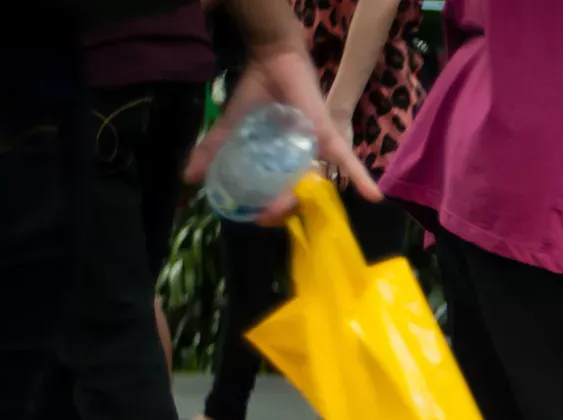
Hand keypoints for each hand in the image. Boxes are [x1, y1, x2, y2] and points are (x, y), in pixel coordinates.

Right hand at [186, 42, 378, 221]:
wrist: (270, 61)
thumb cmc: (256, 95)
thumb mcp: (230, 128)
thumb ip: (212, 151)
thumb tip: (187, 178)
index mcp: (282, 166)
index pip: (280, 200)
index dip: (269, 212)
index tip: (255, 215)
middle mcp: (303, 164)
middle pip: (299, 199)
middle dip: (280, 211)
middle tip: (266, 212)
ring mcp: (317, 152)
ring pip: (317, 186)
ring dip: (304, 201)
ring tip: (288, 207)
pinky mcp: (328, 136)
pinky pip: (347, 161)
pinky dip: (361, 179)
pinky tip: (374, 197)